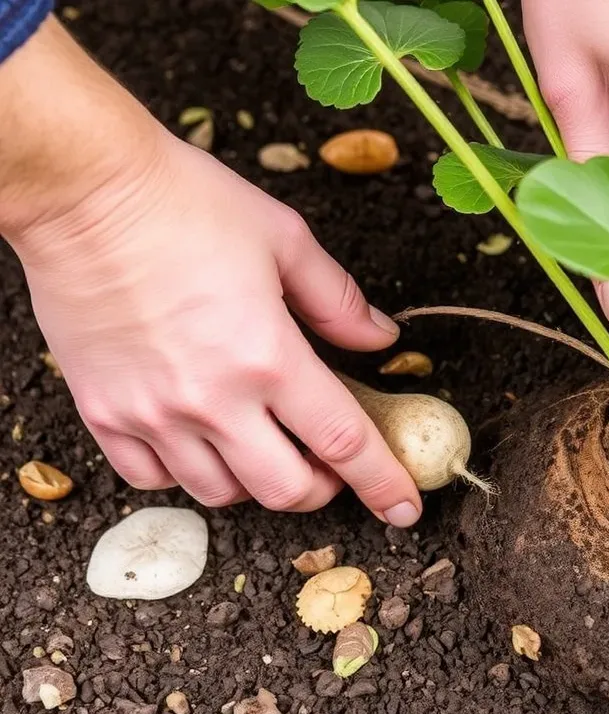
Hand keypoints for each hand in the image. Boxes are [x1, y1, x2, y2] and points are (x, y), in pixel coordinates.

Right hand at [10, 133, 422, 525]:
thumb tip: (380, 339)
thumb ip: (339, 301)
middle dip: (323, 488)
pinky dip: (187, 474)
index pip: (344, 442)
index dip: (383, 483)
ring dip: (258, 484)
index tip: (404, 508)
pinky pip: (151, 478)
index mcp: (269, 356)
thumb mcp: (285, 240)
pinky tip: (202, 443)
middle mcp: (213, 399)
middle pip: (287, 489)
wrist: (83, 189)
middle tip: (330, 465)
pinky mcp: (103, 411)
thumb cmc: (184, 203)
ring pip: (221, 493)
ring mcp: (153, 413)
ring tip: (268, 449)